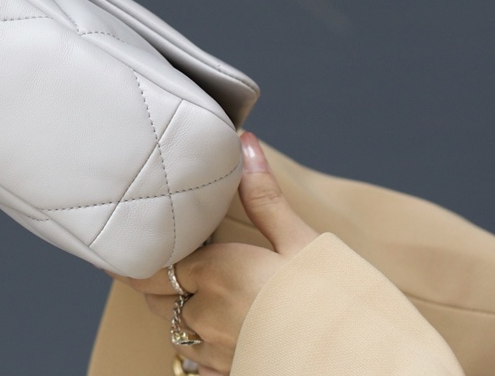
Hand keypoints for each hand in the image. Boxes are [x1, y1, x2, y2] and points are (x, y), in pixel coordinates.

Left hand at [111, 133, 318, 375]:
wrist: (368, 366)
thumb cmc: (339, 305)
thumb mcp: (303, 244)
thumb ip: (264, 197)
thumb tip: (245, 144)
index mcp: (217, 274)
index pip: (154, 265)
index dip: (145, 255)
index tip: (130, 246)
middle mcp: (207, 316)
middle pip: (157, 299)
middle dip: (158, 282)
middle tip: (162, 264)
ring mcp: (218, 354)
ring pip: (176, 334)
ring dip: (179, 316)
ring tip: (195, 298)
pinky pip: (198, 364)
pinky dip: (201, 349)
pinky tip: (222, 336)